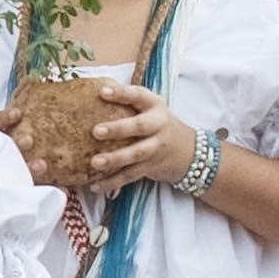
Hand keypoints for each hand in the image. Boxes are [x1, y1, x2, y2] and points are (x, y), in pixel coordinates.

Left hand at [83, 80, 198, 193]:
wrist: (190, 151)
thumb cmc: (158, 125)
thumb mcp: (150, 109)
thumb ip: (128, 103)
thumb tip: (88, 94)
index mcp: (154, 106)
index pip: (139, 95)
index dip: (122, 93)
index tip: (103, 91)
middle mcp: (158, 125)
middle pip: (139, 126)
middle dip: (118, 129)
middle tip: (96, 131)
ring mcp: (156, 148)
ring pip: (135, 154)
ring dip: (115, 159)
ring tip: (95, 163)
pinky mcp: (151, 167)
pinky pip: (130, 175)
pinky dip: (113, 182)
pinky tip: (95, 186)